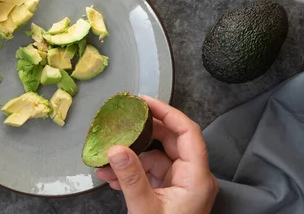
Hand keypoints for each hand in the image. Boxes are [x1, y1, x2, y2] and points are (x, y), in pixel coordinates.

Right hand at [95, 96, 217, 213]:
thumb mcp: (145, 209)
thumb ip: (131, 177)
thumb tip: (116, 148)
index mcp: (197, 177)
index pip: (188, 132)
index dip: (167, 112)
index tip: (144, 102)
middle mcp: (192, 177)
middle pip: (171, 141)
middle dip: (143, 132)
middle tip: (123, 119)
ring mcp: (181, 186)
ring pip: (156, 158)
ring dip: (130, 157)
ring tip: (106, 158)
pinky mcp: (169, 194)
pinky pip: (150, 174)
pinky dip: (131, 172)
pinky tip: (110, 176)